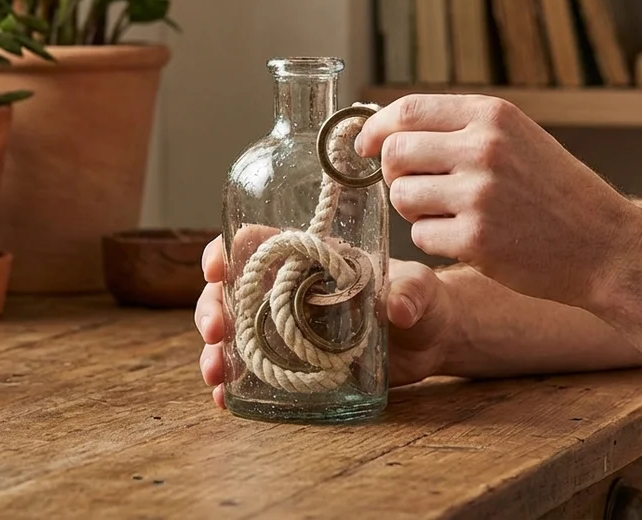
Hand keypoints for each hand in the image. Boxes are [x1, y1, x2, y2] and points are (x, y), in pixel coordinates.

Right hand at [195, 229, 454, 408]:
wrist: (428, 339)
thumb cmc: (420, 298)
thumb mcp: (419, 288)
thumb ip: (410, 292)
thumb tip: (399, 309)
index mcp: (310, 258)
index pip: (256, 244)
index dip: (228, 250)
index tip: (216, 268)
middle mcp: (289, 291)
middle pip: (233, 290)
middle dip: (213, 307)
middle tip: (214, 331)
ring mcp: (288, 329)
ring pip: (235, 332)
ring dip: (216, 350)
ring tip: (216, 374)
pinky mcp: (295, 364)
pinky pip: (254, 370)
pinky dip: (235, 384)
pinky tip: (225, 398)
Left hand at [355, 94, 641, 307]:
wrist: (607, 245)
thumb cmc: (557, 194)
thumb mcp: (518, 139)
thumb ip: (460, 129)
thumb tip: (386, 129)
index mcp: (493, 115)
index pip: (406, 110)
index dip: (375, 129)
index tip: (364, 146)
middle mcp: (484, 147)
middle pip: (394, 153)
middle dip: (394, 175)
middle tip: (420, 189)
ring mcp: (479, 193)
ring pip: (401, 196)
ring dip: (414, 211)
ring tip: (452, 215)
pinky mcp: (476, 238)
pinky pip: (420, 236)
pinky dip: (436, 241)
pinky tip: (470, 240)